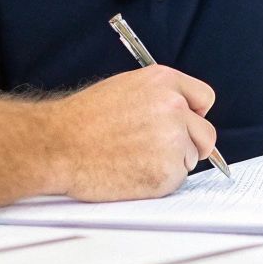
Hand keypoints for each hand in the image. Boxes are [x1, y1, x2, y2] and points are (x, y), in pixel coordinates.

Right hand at [46, 65, 215, 200]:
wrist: (56, 145)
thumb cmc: (82, 120)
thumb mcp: (125, 89)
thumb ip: (158, 97)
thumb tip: (182, 113)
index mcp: (164, 81)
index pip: (204, 99)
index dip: (195, 115)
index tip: (187, 125)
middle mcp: (174, 107)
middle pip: (206, 134)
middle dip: (190, 145)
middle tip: (160, 152)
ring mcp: (173, 139)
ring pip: (190, 159)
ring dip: (170, 164)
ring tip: (133, 160)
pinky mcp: (167, 171)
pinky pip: (175, 181)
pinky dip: (158, 182)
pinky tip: (130, 173)